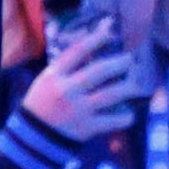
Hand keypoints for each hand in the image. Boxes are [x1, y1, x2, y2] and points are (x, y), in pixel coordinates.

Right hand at [21, 29, 141, 138]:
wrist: (33, 136)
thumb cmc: (44, 102)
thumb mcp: (48, 79)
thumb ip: (68, 65)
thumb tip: (95, 45)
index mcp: (55, 75)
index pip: (77, 51)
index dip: (96, 39)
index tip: (110, 33)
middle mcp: (66, 90)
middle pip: (100, 71)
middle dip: (120, 63)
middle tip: (130, 60)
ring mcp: (78, 109)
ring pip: (111, 94)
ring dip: (129, 88)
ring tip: (135, 85)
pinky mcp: (86, 127)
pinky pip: (113, 120)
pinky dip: (125, 117)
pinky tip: (130, 113)